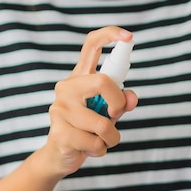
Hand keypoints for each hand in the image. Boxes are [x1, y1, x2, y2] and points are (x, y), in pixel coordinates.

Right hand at [42, 26, 137, 177]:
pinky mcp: (60, 133)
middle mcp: (67, 88)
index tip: (129, 36)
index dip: (110, 35)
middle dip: (118, 104)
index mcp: (80, 77)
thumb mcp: (109, 112)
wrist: (60, 155)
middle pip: (102, 82)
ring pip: (103, 123)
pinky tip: (87, 148)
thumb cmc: (87, 128)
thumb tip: (131, 98)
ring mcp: (60, 109)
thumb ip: (122, 102)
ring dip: (111, 137)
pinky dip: (100, 150)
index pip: (91, 46)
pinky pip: (95, 142)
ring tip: (100, 140)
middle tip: (115, 115)